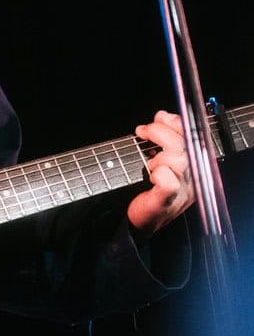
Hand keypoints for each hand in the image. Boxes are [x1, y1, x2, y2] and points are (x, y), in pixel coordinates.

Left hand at [129, 109, 194, 235]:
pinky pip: (169, 182)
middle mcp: (193, 176)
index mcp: (193, 162)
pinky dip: (159, 175)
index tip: (160, 117)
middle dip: (159, 132)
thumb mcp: (159, 156)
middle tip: (142, 132)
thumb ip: (164, 137)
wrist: (142, 219)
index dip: (176, 122)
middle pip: (185, 145)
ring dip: (159, 156)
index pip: (194, 135)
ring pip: (179, 161)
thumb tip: (162, 116)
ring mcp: (183, 189)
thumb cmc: (151, 186)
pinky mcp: (167, 201)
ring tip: (149, 162)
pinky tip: (152, 176)